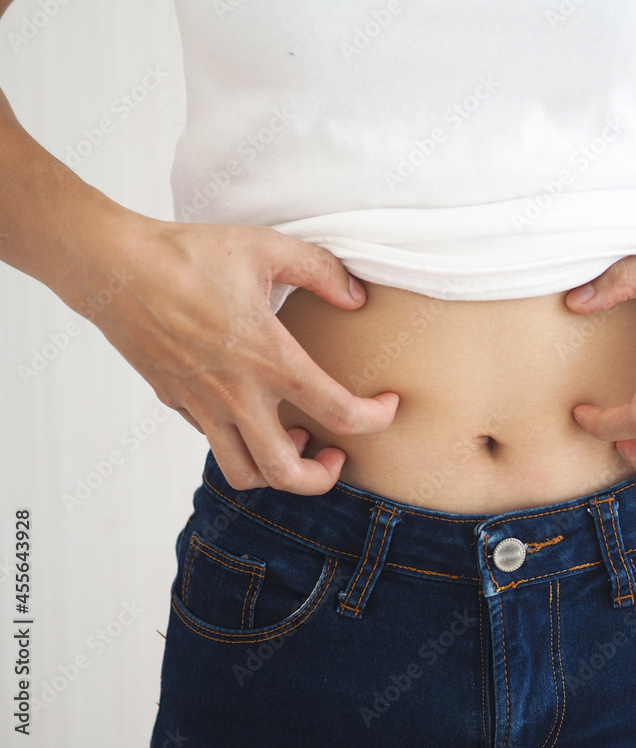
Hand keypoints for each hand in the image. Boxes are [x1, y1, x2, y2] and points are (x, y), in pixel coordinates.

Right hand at [63, 209, 397, 493]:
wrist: (113, 269)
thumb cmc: (189, 255)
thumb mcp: (267, 247)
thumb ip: (322, 271)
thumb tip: (358, 298)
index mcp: (268, 358)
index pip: (338, 412)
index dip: (375, 419)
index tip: (388, 406)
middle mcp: (236, 394)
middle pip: (286, 473)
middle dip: (322, 477)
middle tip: (337, 454)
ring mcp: (202, 405)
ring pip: (244, 474)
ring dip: (278, 472)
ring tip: (296, 439)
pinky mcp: (178, 404)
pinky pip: (215, 446)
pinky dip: (243, 446)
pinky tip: (255, 414)